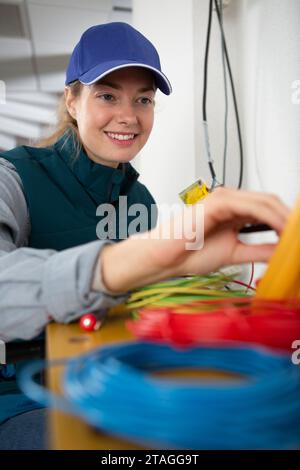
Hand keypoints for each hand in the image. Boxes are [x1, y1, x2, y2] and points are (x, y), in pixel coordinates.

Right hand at [97, 188, 289, 292]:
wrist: (165, 258)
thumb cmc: (189, 253)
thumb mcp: (235, 253)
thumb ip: (259, 249)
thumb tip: (282, 251)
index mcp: (234, 212)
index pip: (268, 210)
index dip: (286, 222)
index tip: (298, 238)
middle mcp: (231, 201)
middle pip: (270, 203)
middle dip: (289, 219)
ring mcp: (224, 199)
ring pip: (265, 202)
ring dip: (285, 218)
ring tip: (296, 234)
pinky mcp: (218, 201)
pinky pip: (252, 206)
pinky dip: (270, 217)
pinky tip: (282, 230)